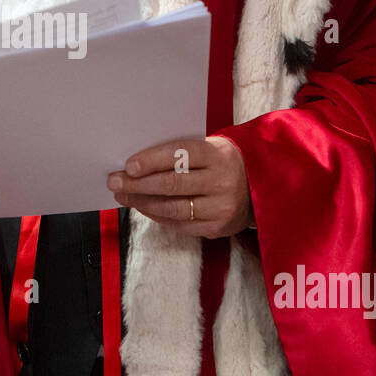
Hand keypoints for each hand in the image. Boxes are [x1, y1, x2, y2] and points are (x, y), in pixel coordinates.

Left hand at [106, 135, 251, 237]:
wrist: (260, 186)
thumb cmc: (223, 162)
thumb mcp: (211, 148)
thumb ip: (180, 154)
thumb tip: (137, 164)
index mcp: (218, 155)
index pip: (179, 155)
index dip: (151, 161)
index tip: (128, 166)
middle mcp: (222, 181)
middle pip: (172, 184)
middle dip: (138, 184)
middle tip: (115, 181)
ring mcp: (221, 207)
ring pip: (172, 208)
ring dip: (142, 202)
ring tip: (124, 196)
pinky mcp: (218, 228)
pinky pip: (180, 224)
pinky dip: (158, 216)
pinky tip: (144, 207)